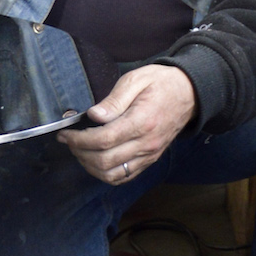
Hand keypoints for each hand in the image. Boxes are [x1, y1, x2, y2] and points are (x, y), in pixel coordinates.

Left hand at [57, 64, 196, 184]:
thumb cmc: (161, 83)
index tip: (65, 134)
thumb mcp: (136, 79)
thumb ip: (114, 99)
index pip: (104, 140)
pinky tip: (95, 160)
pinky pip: (125, 176)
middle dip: (80, 153)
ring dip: (90, 167)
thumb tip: (94, 116)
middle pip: (105, 161)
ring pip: (113, 175)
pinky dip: (106, 174)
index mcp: (141, 122)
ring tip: (79, 150)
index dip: (79, 140)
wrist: (189, 94)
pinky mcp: (150, 160)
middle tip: (69, 140)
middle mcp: (146, 144)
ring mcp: (149, 155)